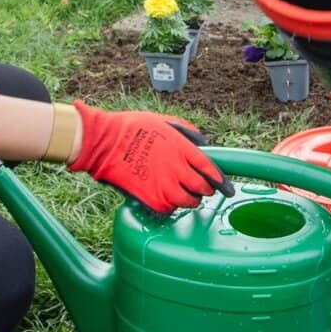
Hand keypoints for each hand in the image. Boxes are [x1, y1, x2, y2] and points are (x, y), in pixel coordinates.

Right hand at [68, 101, 232, 214]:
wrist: (104, 143)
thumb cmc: (131, 127)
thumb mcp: (164, 122)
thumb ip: (187, 133)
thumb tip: (202, 144)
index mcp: (183, 148)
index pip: (210, 168)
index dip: (220, 180)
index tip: (226, 187)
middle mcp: (178, 169)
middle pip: (203, 188)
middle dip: (205, 190)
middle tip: (201, 189)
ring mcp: (165, 186)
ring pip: (189, 202)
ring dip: (189, 200)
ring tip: (182, 194)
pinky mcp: (152, 200)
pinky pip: (170, 209)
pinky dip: (170, 206)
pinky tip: (164, 198)